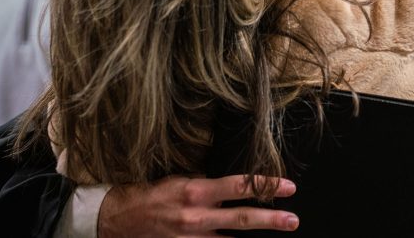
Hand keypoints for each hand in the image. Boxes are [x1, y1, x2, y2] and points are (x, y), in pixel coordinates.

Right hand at [99, 175, 298, 236]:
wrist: (120, 220)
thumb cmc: (154, 196)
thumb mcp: (181, 181)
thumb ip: (208, 186)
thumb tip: (235, 187)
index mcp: (197, 192)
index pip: (240, 186)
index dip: (266, 186)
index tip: (289, 187)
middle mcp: (197, 217)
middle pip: (242, 219)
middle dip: (271, 220)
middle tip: (293, 221)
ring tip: (278, 236)